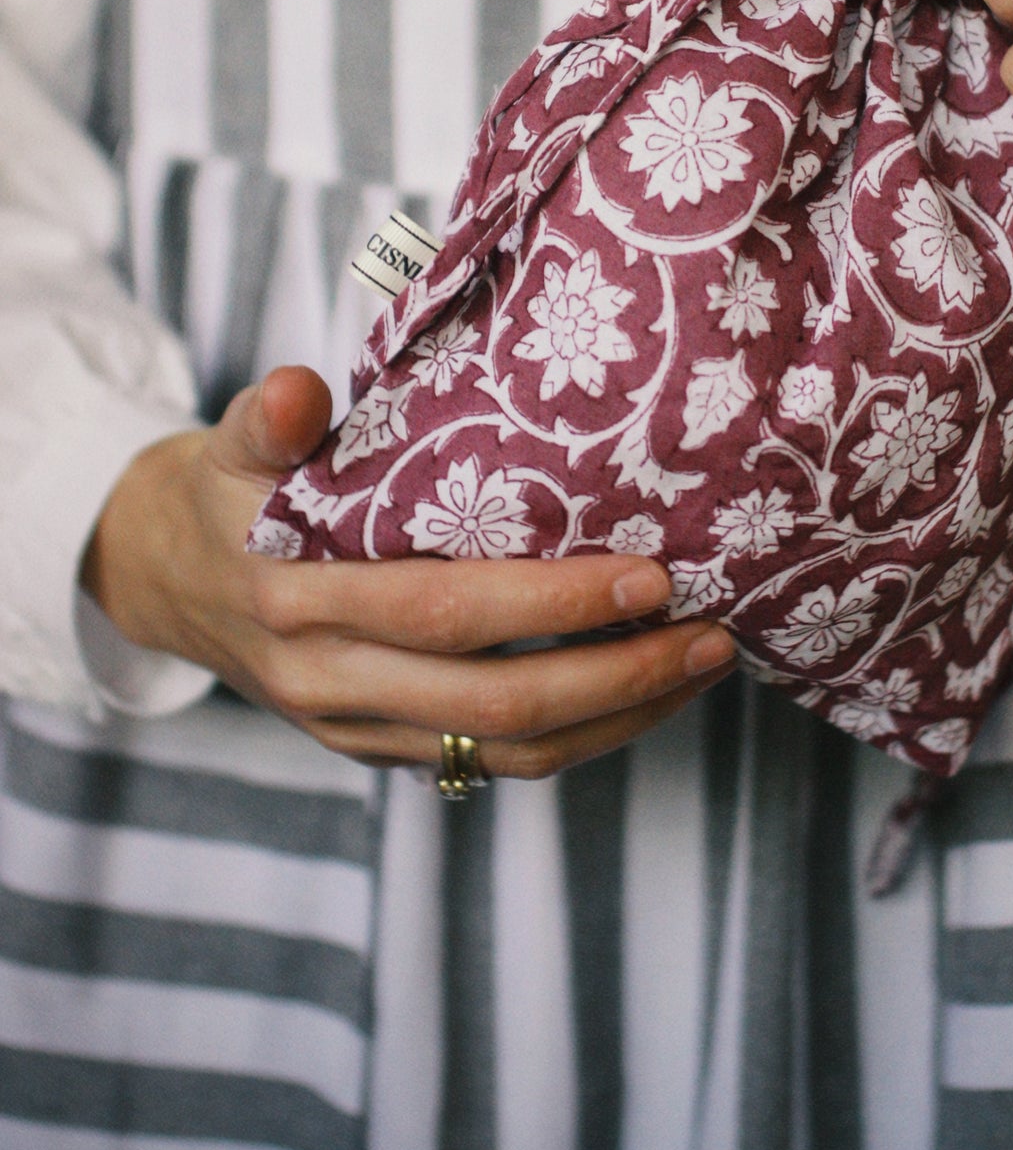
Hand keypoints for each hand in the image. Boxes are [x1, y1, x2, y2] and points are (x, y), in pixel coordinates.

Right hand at [82, 365, 733, 774]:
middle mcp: (330, 678)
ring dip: (617, 718)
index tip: (649, 576)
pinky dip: (577, 738)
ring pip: (505, 748)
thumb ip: (267, 418)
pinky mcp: (379, 749)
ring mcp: (356, 727)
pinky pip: (490, 762)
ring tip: (703, 665)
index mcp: (298, 597)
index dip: (550, 604)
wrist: (165, 581)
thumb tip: (295, 387)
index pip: (443, 611)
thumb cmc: (225, 494)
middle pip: (494, 701)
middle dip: (617, 675)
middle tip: (711, 634)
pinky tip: (644, 695)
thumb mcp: (229, 443)